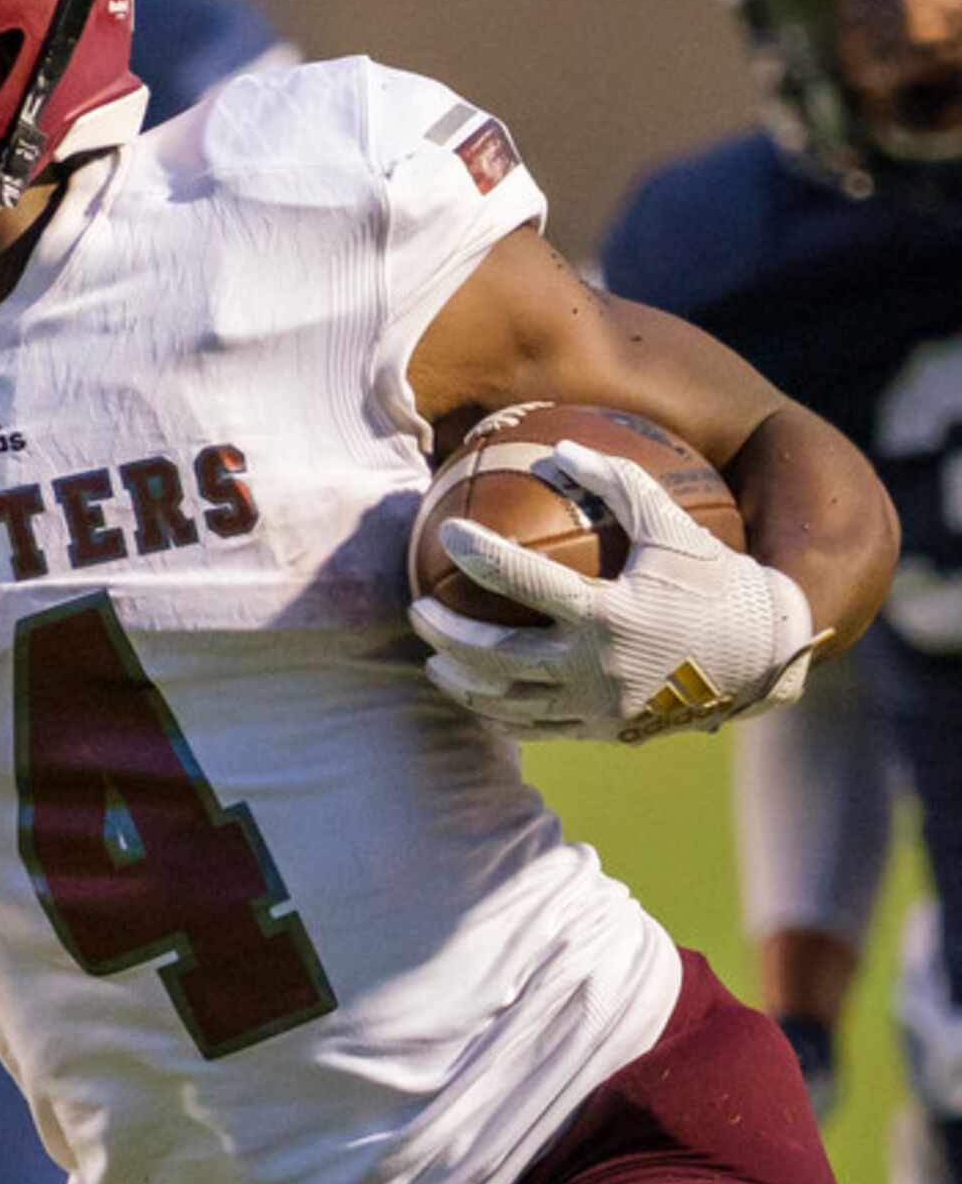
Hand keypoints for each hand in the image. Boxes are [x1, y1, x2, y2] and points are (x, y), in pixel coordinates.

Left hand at [409, 440, 826, 743]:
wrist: (767, 660)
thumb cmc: (719, 584)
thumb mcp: (675, 529)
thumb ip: (621, 485)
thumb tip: (561, 450)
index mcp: (611, 615)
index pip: (525, 582)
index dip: (480, 554)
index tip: (448, 533)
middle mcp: (598, 668)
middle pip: (495, 655)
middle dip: (445, 634)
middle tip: (416, 609)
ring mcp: (598, 708)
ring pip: (506, 702)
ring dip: (461, 681)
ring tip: (433, 660)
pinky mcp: (603, 733)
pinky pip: (535, 728)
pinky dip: (497, 712)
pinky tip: (479, 693)